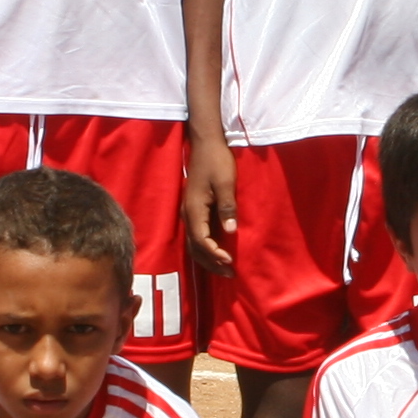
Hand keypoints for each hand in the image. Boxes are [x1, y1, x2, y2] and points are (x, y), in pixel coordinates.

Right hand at [182, 131, 239, 274]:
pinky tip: (218, 251)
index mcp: (194, 209)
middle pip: (195, 247)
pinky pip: (197, 235)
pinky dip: (206, 247)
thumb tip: (230, 232)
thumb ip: (227, 208)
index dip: (214, 254)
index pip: (201, 240)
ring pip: (194, 243)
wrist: (206, 144)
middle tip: (229, 274)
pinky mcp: (194, 209)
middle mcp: (187, 214)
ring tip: (224, 268)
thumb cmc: (217, 162)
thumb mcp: (226, 184)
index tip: (230, 262)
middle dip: (211, 262)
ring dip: (208, 257)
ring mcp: (189, 212)